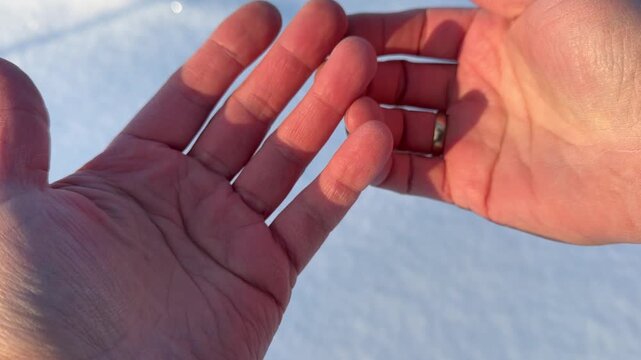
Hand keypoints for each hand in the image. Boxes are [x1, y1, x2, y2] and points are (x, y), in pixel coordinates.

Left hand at [0, 1, 390, 357]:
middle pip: (249, 118)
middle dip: (291, 68)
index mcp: (130, 176)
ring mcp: (230, 236)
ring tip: (360, 62)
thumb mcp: (5, 213)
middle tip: (330, 21)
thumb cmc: (29, 315)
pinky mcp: (266, 277)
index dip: (228, 54)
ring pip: (289, 159)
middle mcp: (185, 199)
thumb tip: (8, 72)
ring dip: (328, 110)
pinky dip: (345, 179)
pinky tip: (372, 135)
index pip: (189, 97)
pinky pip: (313, 218)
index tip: (265, 14)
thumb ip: (16, 142)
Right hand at [345, 0, 640, 244]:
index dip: (370, 31)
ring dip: (364, 118)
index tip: (327, 30)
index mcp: (489, 38)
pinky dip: (379, 163)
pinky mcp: (473, 187)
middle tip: (322, 72)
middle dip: (359, 75)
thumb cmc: (611, 52)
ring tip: (338, 109)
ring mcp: (472, 140)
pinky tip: (356, 146)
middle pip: (398, 80)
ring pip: (398, 128)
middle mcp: (475, 88)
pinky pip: (412, 175)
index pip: (411, 33)